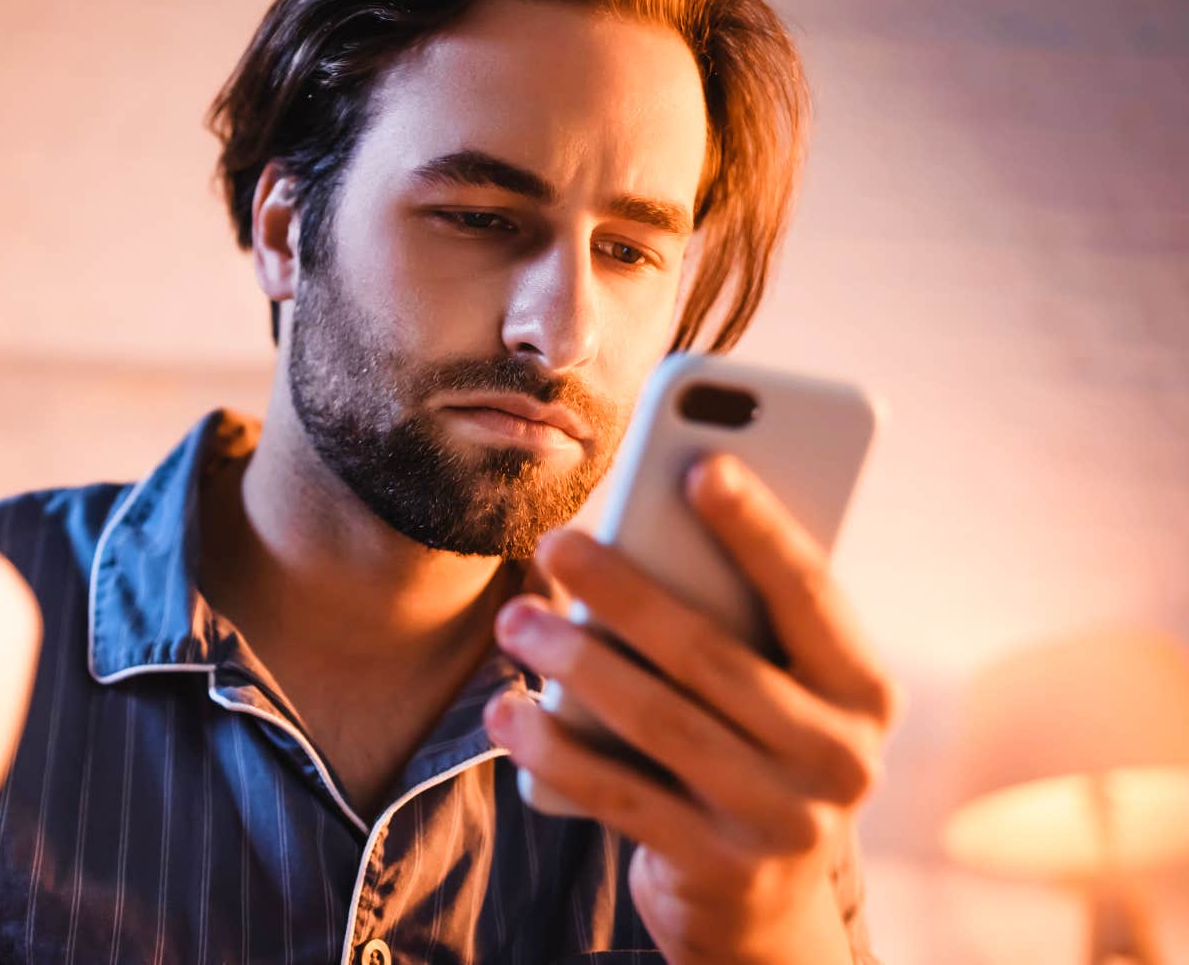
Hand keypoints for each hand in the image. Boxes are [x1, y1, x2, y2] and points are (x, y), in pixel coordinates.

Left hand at [484, 453, 898, 964]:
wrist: (760, 903)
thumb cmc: (748, 748)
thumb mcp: (768, 688)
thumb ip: (734, 621)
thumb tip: (634, 530)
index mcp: (863, 690)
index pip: (809, 593)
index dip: (757, 528)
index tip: (701, 464)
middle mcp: (842, 758)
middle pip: (713, 655)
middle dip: (625, 590)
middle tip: (554, 542)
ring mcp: (784, 821)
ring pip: (659, 722)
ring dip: (574, 662)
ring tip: (515, 620)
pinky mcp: (720, 870)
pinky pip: (620, 796)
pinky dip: (553, 747)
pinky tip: (506, 710)